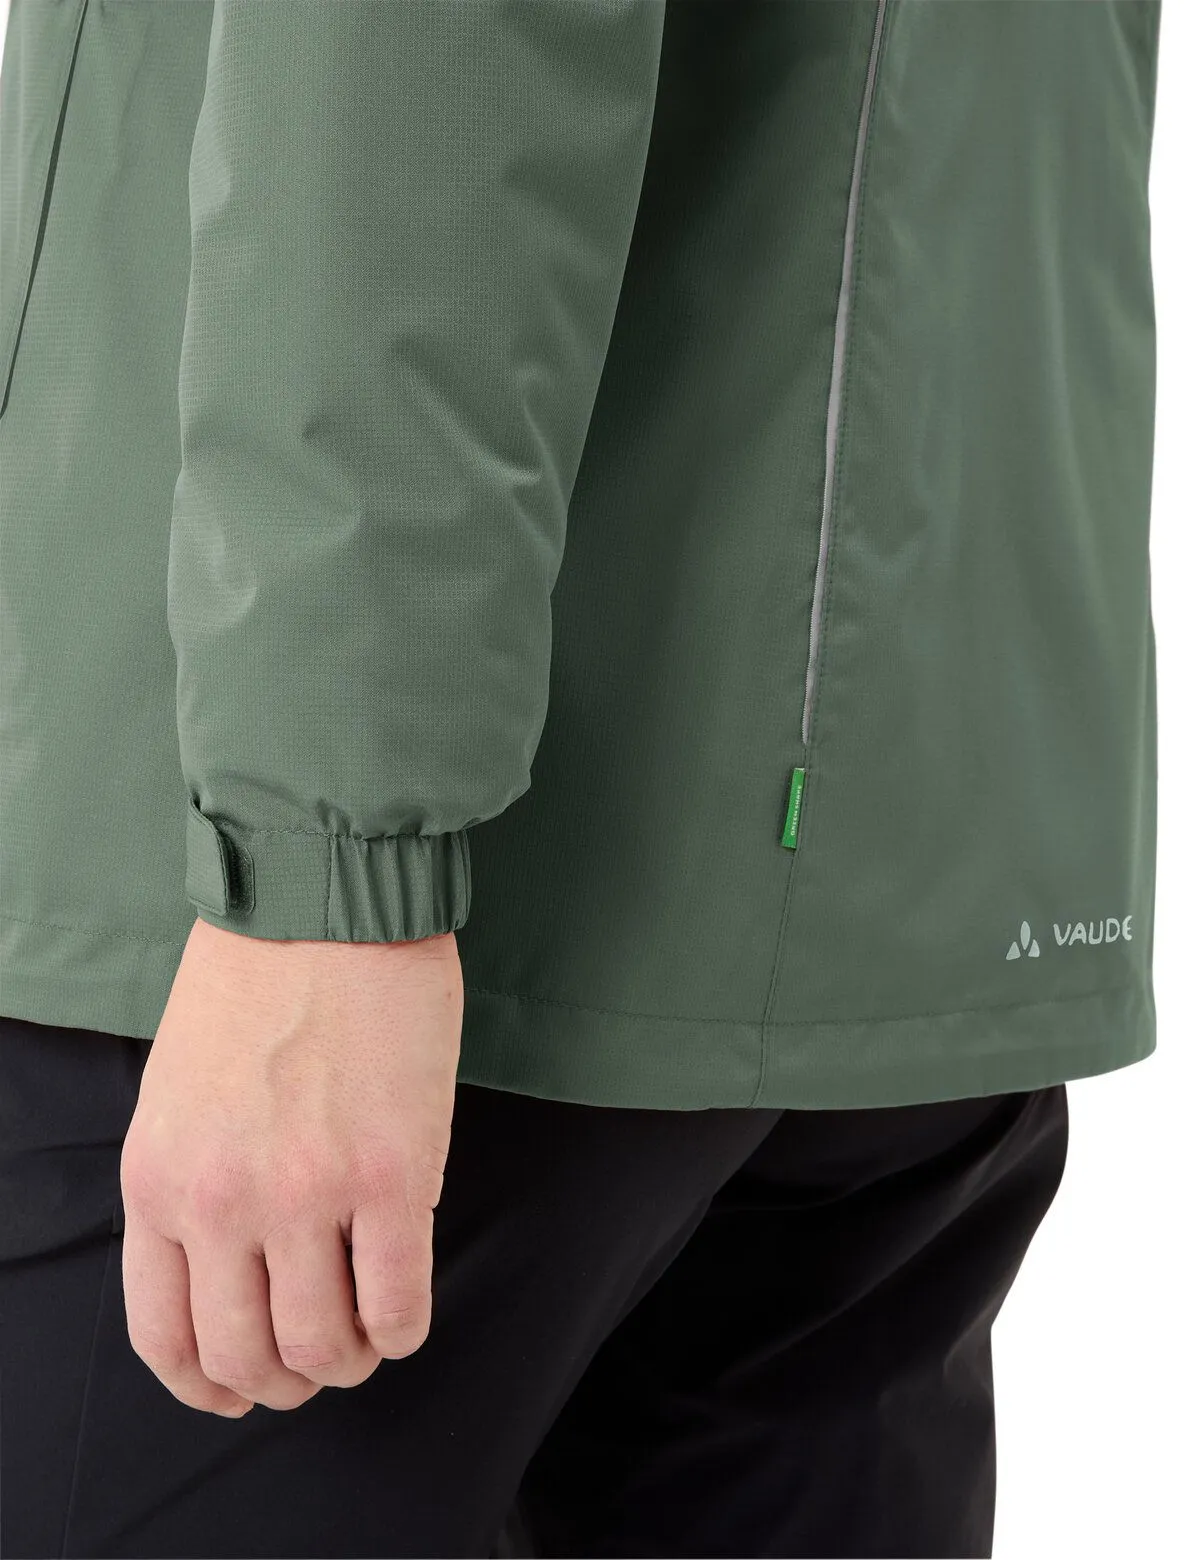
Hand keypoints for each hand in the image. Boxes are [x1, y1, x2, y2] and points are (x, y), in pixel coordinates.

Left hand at [120, 917, 461, 1415]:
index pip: (166, 1337)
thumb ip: (192, 1182)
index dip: (208, 1386)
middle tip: (319, 1365)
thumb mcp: (175, 1091)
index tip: (240, 1390)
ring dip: (351, 1361)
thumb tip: (235, 1268)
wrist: (324, 897)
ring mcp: (310, 1193)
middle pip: (250, 1357)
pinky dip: (405, 1328)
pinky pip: (401, 1302)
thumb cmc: (253, 979)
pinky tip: (407, 1310)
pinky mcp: (395, 1173)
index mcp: (159, 1181)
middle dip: (288, 1383)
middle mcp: (223, 1203)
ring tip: (368, 1336)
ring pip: (326, 1346)